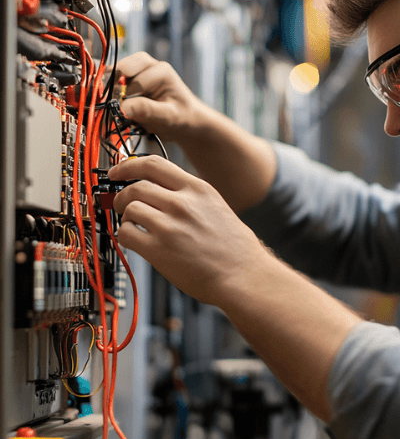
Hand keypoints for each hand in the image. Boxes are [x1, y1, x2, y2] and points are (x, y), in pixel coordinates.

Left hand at [109, 155, 268, 301]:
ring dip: (124, 216)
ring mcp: (169, 226)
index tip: (118, 171)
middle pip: (136, 185)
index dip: (128, 165)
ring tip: (132, 225)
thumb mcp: (216, 206)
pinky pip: (126, 233)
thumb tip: (161, 191)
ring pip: (129, 208)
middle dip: (122, 194)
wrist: (243, 275)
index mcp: (198, 189)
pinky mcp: (158, 250)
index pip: (153, 164)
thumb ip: (190, 196)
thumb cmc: (235, 248)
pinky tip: (135, 241)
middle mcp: (182, 203)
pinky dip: (124, 235)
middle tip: (120, 203)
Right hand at [116, 52, 204, 141]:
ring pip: (110, 75)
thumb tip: (122, 108)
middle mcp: (147, 65)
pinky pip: (110, 83)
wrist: (185, 121)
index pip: (133, 80)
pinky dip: (110, 95)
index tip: (123, 113)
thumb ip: (146, 110)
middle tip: (117, 109)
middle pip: (118, 70)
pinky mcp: (128, 80)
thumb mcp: (168, 116)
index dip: (125, 97)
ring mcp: (136, 71)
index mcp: (160, 70)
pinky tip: (120, 106)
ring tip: (121, 109)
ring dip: (111, 93)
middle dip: (114, 91)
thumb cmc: (181, 116)